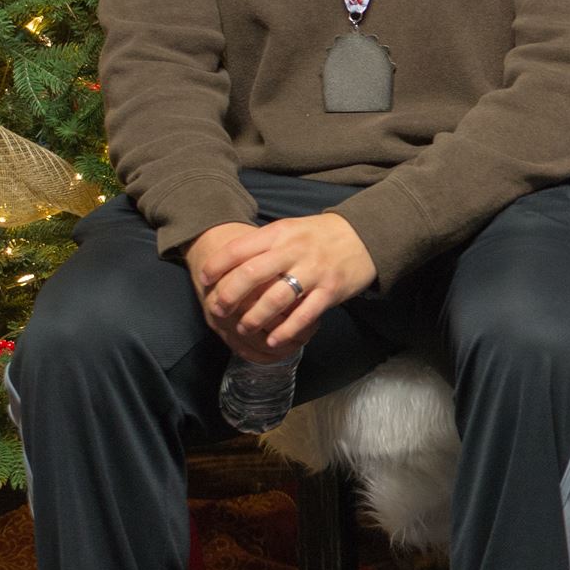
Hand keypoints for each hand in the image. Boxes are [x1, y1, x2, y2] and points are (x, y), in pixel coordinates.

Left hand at [190, 212, 376, 359]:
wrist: (365, 236)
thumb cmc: (319, 236)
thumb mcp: (289, 229)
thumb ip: (263, 244)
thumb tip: (226, 263)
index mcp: (281, 234)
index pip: (240, 249)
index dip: (217, 265)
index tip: (204, 279)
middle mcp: (295, 251)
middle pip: (252, 274)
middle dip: (229, 296)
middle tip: (218, 309)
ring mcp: (314, 272)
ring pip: (276, 299)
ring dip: (254, 318)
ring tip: (243, 328)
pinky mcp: (331, 291)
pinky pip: (304, 315)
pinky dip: (286, 331)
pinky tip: (273, 340)